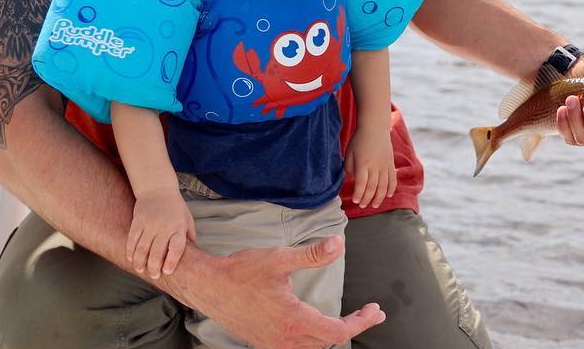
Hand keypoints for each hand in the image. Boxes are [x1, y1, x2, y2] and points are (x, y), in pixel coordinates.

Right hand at [127, 187, 196, 278]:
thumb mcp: (187, 220)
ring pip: (142, 248)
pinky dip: (130, 250)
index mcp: (178, 227)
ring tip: (141, 270)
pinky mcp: (138, 221)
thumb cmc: (175, 208)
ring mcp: (150, 224)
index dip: (171, 261)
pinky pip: (132, 239)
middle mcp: (164, 226)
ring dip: (140, 262)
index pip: (176, 247)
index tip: (167, 272)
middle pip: (157, 251)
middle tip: (154, 275)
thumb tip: (195, 256)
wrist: (158, 189)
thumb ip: (190, 237)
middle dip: (154, 266)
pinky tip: (131, 258)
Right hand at [187, 236, 385, 348]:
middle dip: (354, 327)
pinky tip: (318, 327)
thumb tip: (338, 244)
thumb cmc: (241, 272)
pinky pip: (297, 348)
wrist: (208, 287)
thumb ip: (312, 255)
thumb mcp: (279, 258)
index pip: (338, 331)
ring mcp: (273, 344)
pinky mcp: (264, 342)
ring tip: (351, 321)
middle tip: (371, 314)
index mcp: (293, 320)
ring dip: (334, 335)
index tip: (375, 310)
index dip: (361, 322)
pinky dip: (315, 340)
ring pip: (313, 348)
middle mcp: (284, 339)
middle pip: (329, 341)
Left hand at [345, 127, 396, 208]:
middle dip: (367, 199)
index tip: (355, 201)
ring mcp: (385, 165)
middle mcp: (375, 166)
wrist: (375, 127)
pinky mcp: (391, 164)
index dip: (359, 194)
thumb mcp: (349, 153)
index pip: (361, 184)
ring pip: (384, 186)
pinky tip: (388, 196)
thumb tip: (354, 180)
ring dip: (379, 198)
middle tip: (362, 206)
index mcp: (363, 163)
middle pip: (372, 187)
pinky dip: (391, 189)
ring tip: (374, 205)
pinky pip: (393, 179)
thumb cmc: (359, 140)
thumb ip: (349, 168)